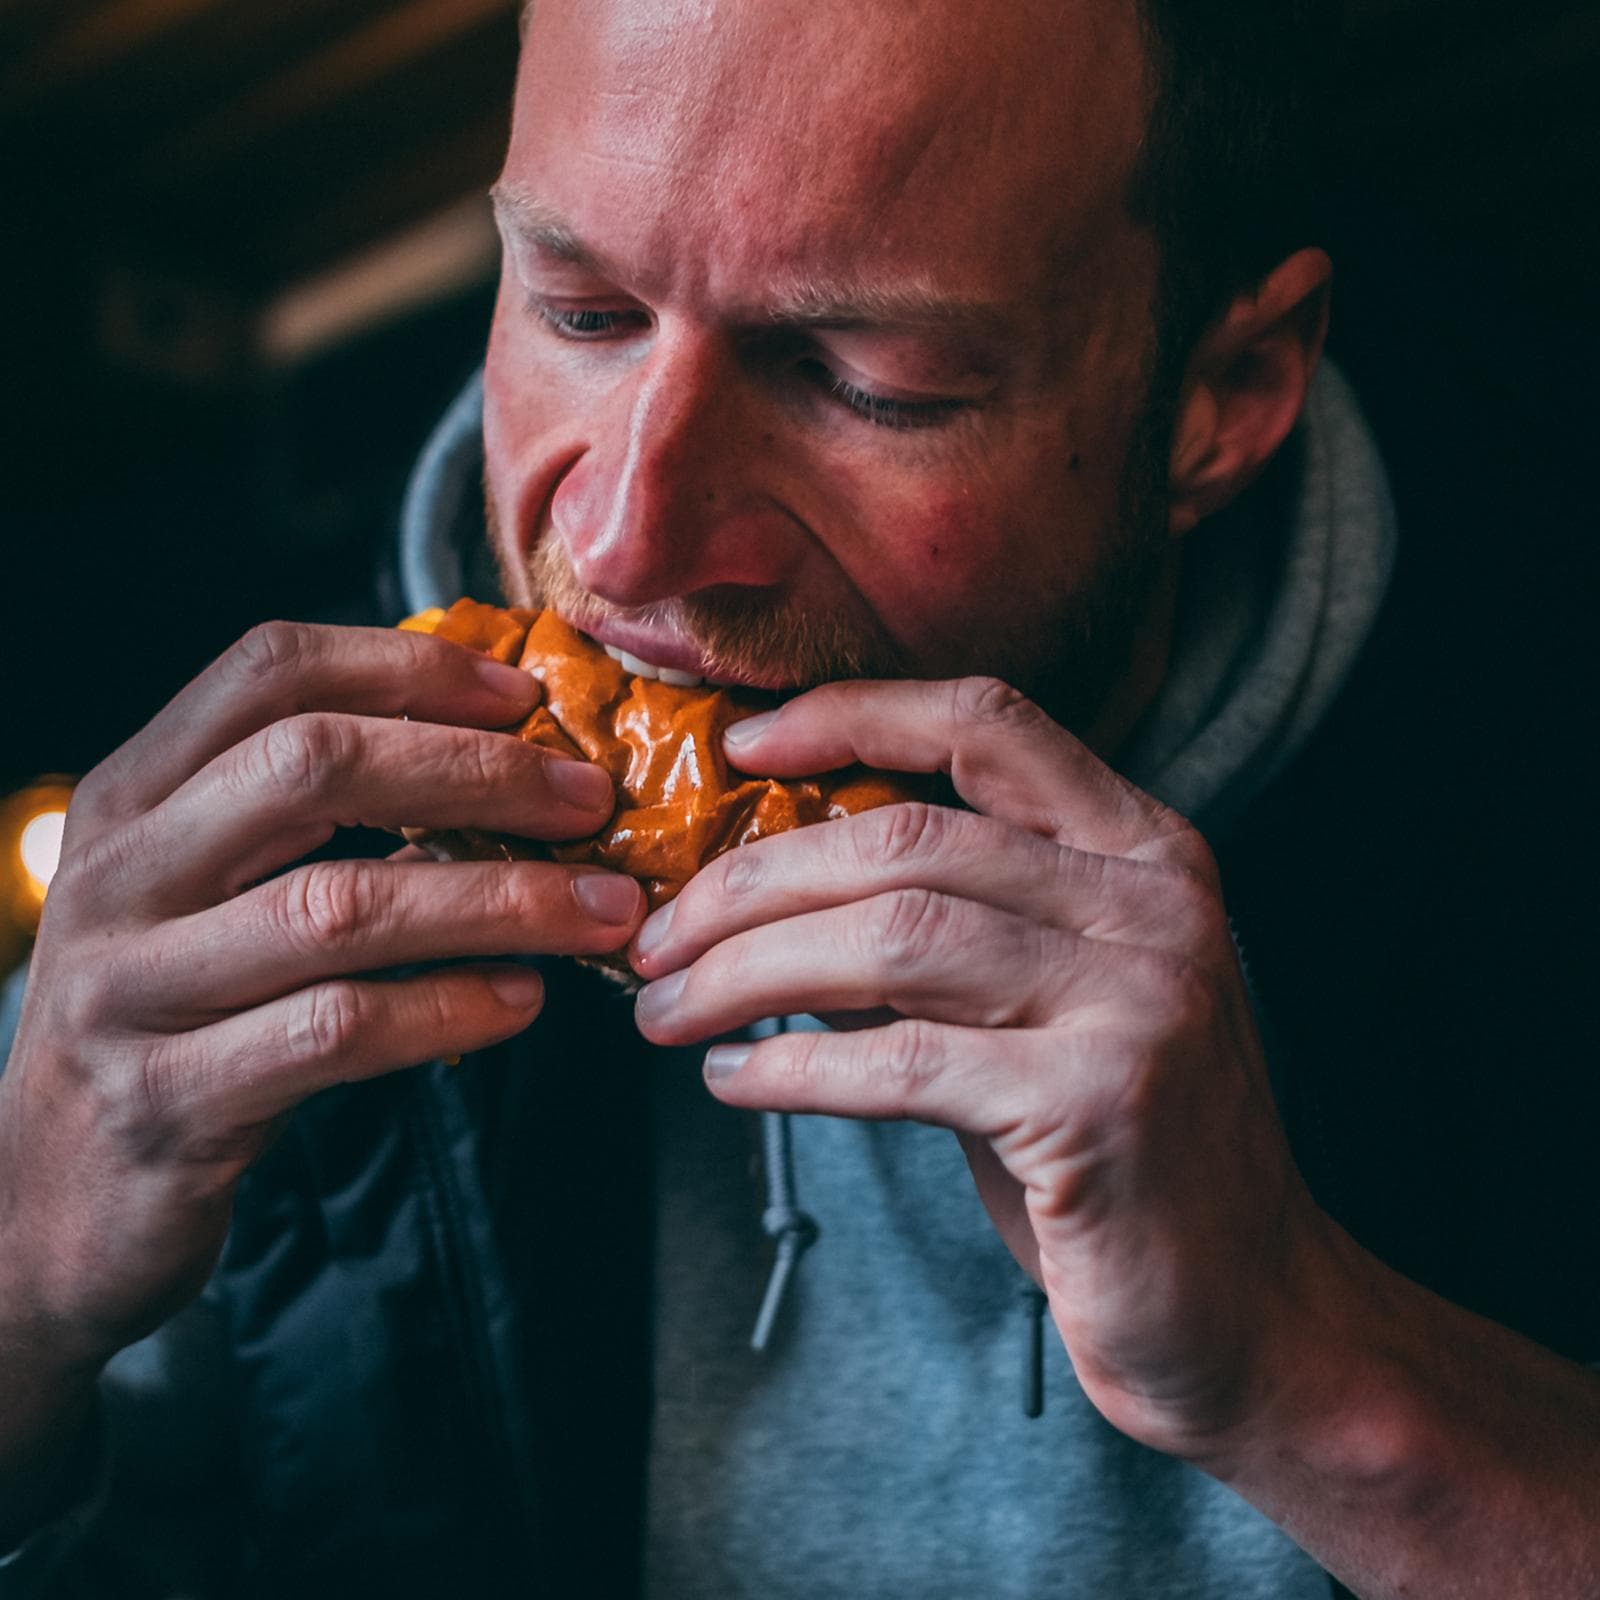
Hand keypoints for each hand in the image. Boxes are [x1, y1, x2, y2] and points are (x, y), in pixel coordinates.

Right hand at [0, 621, 643, 1372]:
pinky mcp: (168, 1100)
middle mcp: (121, 874)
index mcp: (137, 796)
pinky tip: (521, 1001)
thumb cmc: (174, 1019)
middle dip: (475, 773)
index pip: (268, 673)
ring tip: (600, 910)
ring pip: (338, 906)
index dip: (409, 669)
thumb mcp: (211, 893)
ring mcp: (131, 989)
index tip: (526, 698)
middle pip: (310, 766)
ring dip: (497, 901)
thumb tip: (504, 760)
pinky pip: (333, 1032)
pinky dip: (446, 1010)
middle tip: (590, 801)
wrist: (52, 1202)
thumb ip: (314, 822)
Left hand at [629, 676, 1341, 1463]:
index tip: (738, 749)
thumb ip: (932, 935)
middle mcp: (1152, 903)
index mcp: (1143, 851)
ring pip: (893, 937)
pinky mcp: (1100, 1104)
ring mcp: (1139, 998)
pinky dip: (792, 1069)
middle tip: (657, 934)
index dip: (851, 716)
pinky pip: (902, 1063)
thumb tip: (762, 892)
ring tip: (665, 1006)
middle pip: (909, 838)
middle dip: (753, 881)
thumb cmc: (1116, 1152)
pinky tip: (731, 1078)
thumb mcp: (1035, 1010)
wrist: (1248, 1311)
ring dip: (747, 972)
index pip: (986, 723)